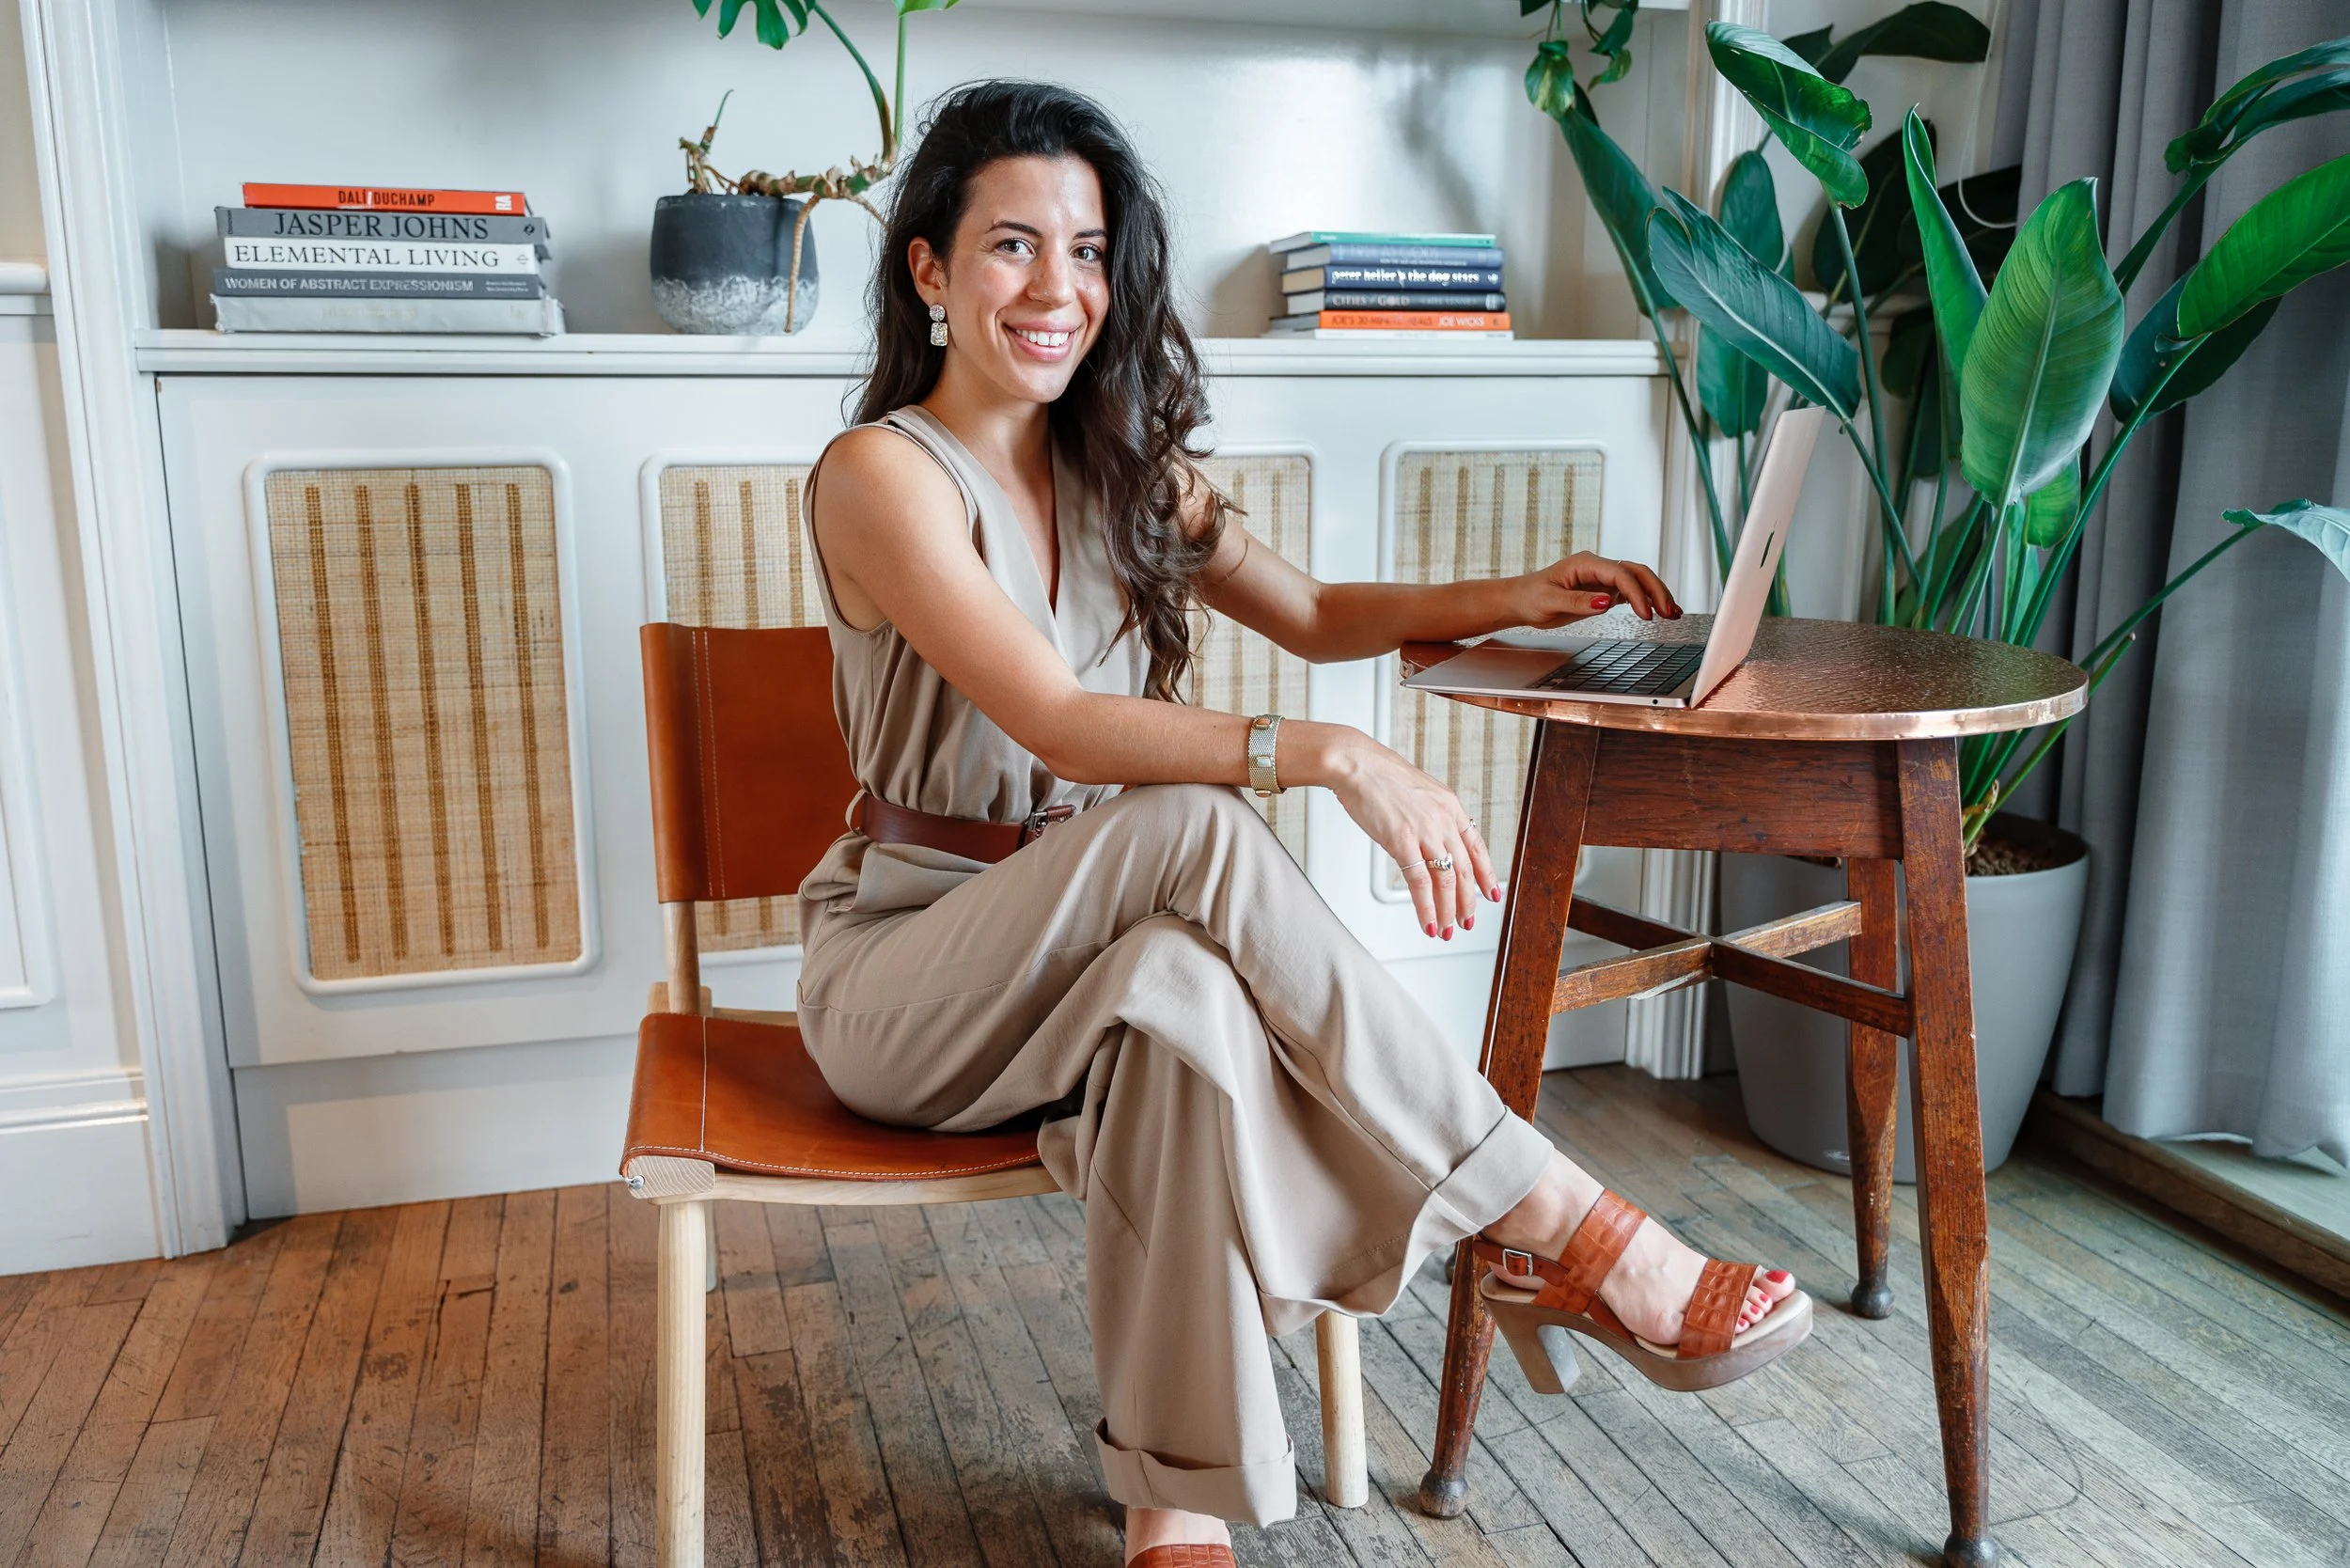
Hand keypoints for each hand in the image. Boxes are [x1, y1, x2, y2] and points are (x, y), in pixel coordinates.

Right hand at [1321, 730, 1499, 938]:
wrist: (1356, 764)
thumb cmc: (1379, 776)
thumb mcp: (1419, 792)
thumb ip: (1430, 816)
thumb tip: (1431, 839)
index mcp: (1450, 806)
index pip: (1476, 847)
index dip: (1486, 875)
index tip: (1491, 894)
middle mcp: (1443, 819)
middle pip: (1463, 870)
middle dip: (1467, 902)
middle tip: (1465, 922)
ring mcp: (1424, 831)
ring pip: (1446, 881)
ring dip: (1447, 910)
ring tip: (1445, 929)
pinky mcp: (1401, 841)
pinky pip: (1419, 882)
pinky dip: (1425, 907)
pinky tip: (1427, 921)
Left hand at [1513, 551, 1680, 625]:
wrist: (1520, 600)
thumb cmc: (1531, 597)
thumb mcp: (1550, 601)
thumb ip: (1578, 601)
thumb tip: (1606, 602)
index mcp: (1586, 563)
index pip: (1620, 574)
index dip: (1636, 593)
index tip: (1646, 614)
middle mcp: (1598, 567)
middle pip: (1636, 572)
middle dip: (1656, 590)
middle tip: (1669, 612)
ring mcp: (1602, 578)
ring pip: (1638, 581)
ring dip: (1656, 594)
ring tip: (1673, 613)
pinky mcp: (1603, 591)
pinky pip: (1630, 592)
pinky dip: (1646, 601)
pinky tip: (1660, 612)